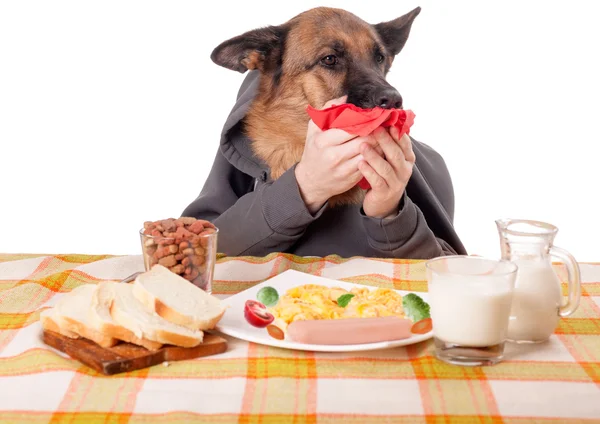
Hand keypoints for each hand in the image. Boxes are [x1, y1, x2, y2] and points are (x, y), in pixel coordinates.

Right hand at [295, 97, 380, 212]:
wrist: (310, 181)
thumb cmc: (314, 151)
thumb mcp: (313, 129)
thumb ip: (327, 110)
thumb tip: (346, 97)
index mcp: (324, 140)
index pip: (351, 126)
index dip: (367, 119)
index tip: (376, 113)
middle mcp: (334, 155)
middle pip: (364, 139)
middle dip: (377, 130)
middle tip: (386, 122)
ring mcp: (344, 168)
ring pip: (370, 152)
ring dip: (380, 142)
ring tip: (386, 134)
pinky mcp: (352, 178)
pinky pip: (370, 163)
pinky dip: (378, 154)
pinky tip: (381, 148)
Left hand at [359, 126, 415, 218]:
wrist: (384, 203)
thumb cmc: (385, 175)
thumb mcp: (390, 159)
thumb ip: (389, 143)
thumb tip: (381, 120)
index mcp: (408, 158)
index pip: (404, 143)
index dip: (396, 132)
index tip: (386, 121)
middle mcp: (405, 170)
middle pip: (395, 154)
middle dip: (384, 140)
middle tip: (373, 129)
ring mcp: (396, 182)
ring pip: (386, 168)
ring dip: (374, 156)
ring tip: (362, 146)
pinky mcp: (385, 193)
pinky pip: (377, 181)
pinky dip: (368, 172)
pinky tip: (360, 164)